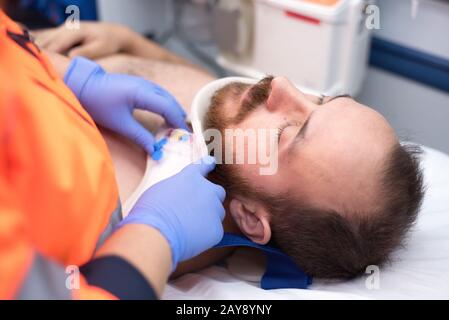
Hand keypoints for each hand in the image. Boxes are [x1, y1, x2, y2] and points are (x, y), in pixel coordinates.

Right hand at [34, 22, 131, 58]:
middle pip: (47, 41)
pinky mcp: (62, 32)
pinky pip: (49, 40)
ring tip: (32, 65)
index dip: (48, 55)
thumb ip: (85, 52)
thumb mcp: (99, 48)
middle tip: (32, 68)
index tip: (41, 67)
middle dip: (40, 53)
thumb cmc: (108, 43)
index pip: (56, 44)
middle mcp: (67, 27)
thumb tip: (71, 57)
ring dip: (39, 51)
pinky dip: (44, 49)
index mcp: (75, 30)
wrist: (112, 33)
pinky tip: (39, 60)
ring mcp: (63, 28)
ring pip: (46, 39)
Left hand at [64, 57, 186, 153]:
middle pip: (170, 100)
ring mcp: (142, 82)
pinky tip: (165, 114)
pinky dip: (165, 104)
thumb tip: (155, 150)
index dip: (177, 121)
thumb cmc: (98, 103)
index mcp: (141, 93)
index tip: (183, 134)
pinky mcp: (138, 84)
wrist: (82, 85)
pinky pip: (159, 94)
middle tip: (184, 132)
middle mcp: (145, 85)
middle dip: (178, 116)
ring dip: (173, 109)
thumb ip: (140, 136)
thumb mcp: (120, 123)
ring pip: (165, 96)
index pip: (167, 107)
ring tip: (177, 125)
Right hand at [118, 157, 225, 268]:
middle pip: (217, 191)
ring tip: (189, 227)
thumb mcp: (160, 190)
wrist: (156, 232)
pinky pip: (214, 231)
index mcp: (190, 177)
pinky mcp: (217, 229)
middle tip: (198, 209)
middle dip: (211, 198)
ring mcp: (214, 209)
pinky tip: (191, 239)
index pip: (204, 165)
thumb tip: (179, 197)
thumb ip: (176, 189)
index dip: (208, 164)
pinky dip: (205, 235)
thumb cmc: (150, 212)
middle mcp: (207, 190)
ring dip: (208, 217)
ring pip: (217, 212)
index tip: (211, 162)